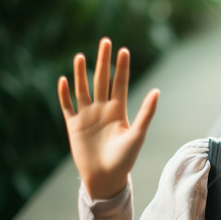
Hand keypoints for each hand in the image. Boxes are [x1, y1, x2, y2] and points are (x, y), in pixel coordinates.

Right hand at [57, 37, 159, 198]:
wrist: (106, 178)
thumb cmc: (125, 159)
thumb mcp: (137, 134)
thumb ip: (146, 112)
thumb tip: (157, 90)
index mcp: (119, 110)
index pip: (120, 83)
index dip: (121, 67)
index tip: (124, 50)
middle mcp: (102, 109)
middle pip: (102, 80)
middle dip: (103, 61)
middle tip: (105, 41)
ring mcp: (87, 116)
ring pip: (83, 89)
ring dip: (80, 73)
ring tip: (80, 56)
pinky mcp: (73, 125)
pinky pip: (67, 106)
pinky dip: (64, 94)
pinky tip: (63, 79)